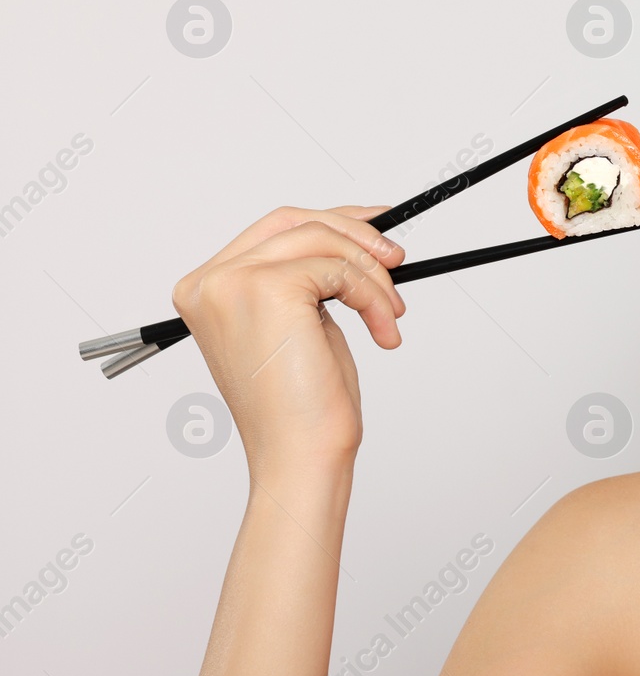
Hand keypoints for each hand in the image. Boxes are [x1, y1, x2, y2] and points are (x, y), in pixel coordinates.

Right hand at [171, 205, 406, 480]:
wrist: (300, 454)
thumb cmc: (302, 407)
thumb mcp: (304, 324)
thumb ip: (312, 277)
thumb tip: (358, 236)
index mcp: (208, 289)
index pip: (274, 229)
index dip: (332, 220)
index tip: (376, 226)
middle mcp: (209, 283)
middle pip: (293, 221)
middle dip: (355, 234)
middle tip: (395, 261)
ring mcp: (231, 282)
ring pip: (322, 239)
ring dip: (371, 276)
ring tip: (390, 315)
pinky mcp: (265, 289)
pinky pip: (339, 268)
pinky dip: (372, 296)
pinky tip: (383, 330)